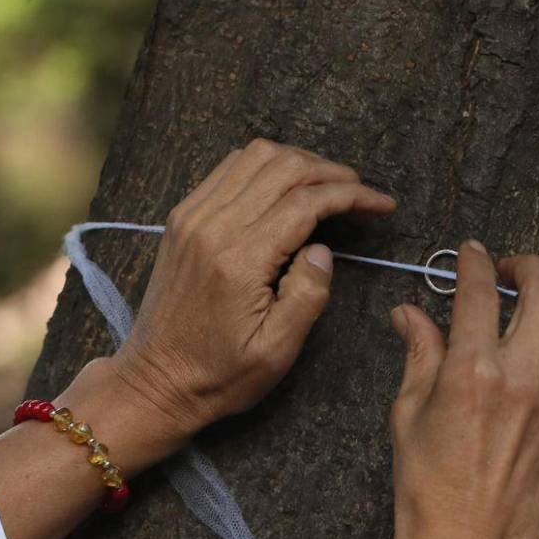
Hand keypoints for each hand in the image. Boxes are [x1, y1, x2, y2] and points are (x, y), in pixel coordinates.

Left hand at [111, 138, 396, 440]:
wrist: (155, 381)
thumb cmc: (220, 374)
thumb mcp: (276, 351)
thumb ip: (307, 295)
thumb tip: (324, 249)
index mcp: (240, 259)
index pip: (306, 202)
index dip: (352, 196)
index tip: (383, 205)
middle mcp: (213, 226)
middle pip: (283, 167)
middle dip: (332, 173)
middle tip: (363, 195)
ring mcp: (192, 216)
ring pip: (255, 157)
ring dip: (300, 163)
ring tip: (331, 186)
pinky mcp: (183, 217)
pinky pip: (229, 169)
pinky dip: (266, 167)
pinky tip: (288, 187)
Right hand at [377, 240, 538, 538]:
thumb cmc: (426, 487)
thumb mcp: (408, 415)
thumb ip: (419, 354)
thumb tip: (409, 312)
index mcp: (472, 372)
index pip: (480, 292)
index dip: (475, 262)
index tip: (471, 253)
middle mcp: (523, 379)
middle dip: (528, 268)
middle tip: (510, 273)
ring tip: (534, 308)